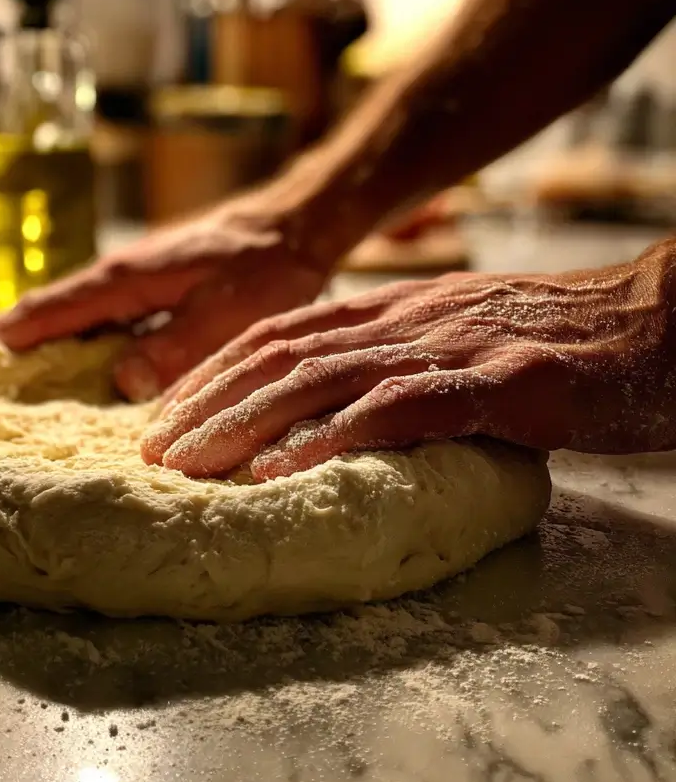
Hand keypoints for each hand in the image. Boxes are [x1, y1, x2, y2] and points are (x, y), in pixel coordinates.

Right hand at [0, 201, 331, 400]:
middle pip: (49, 312)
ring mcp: (132, 281)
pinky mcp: (149, 291)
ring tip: (8, 387)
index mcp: (125, 278)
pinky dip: (77, 344)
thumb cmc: (264, 266)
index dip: (8, 338)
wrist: (291, 226)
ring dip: (40, 346)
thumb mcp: (226, 312)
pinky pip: (99, 321)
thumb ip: (175, 345)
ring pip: (72, 318)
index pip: (50, 310)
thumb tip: (120, 382)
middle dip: (9, 345)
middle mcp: (118, 277)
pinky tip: (76, 374)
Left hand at [142, 240, 675, 479]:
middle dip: (208, 401)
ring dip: (245, 424)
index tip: (171, 411)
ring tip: (191, 466)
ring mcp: (445, 348)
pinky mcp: (492, 385)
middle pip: (280, 354)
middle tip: (155, 449)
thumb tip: (335, 403)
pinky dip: (330, 439)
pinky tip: (281, 471)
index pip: (279, 333)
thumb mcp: (458, 337)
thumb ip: (396, 359)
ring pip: (318, 379)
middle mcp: (404, 321)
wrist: (656, 321)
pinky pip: (395, 410)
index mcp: (392, 311)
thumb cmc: (559, 339)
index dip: (216, 371)